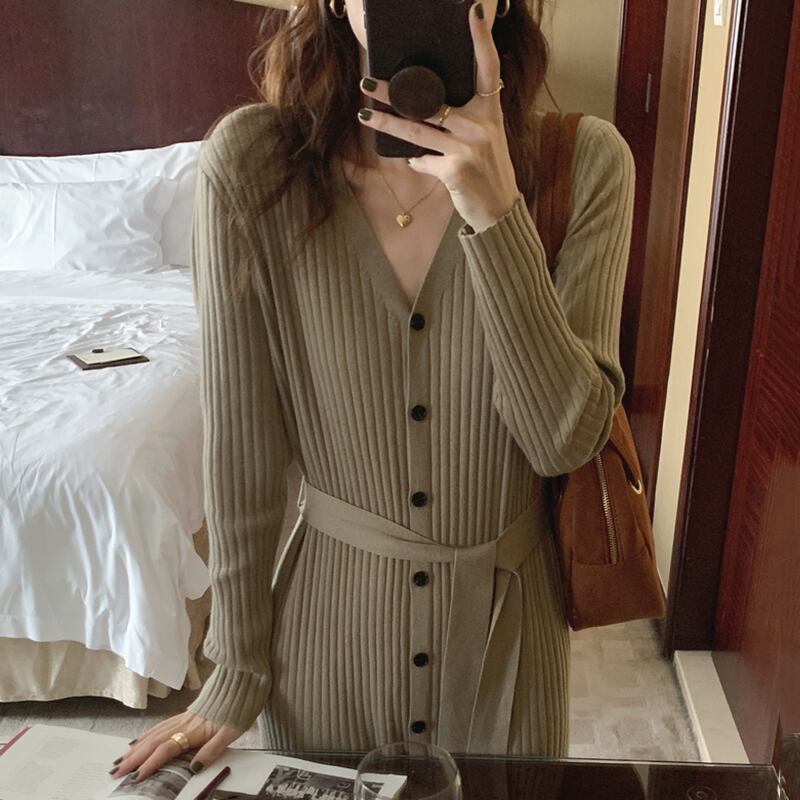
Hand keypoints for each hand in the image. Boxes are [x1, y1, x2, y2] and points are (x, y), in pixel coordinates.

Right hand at [108, 710, 242, 783]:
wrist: (242, 678)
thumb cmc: (239, 705)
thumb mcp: (232, 731)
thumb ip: (212, 749)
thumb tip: (194, 767)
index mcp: (194, 729)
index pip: (166, 749)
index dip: (151, 764)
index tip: (135, 777)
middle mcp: (184, 722)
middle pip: (154, 742)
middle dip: (134, 758)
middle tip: (116, 771)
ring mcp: (183, 717)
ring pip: (154, 733)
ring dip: (136, 747)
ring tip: (121, 759)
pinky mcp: (185, 713)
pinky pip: (161, 725)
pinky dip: (147, 734)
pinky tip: (140, 739)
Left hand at [357, 1, 520, 232]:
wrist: (500, 209)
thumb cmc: (488, 171)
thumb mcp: (485, 139)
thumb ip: (462, 122)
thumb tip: (425, 112)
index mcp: (490, 112)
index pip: (488, 69)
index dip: (481, 40)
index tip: (473, 12)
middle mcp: (480, 125)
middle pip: (431, 101)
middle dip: (396, 93)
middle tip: (368, 81)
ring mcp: (467, 148)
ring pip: (417, 131)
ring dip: (387, 123)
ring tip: (364, 115)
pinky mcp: (455, 171)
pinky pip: (423, 161)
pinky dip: (417, 162)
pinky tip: (415, 162)